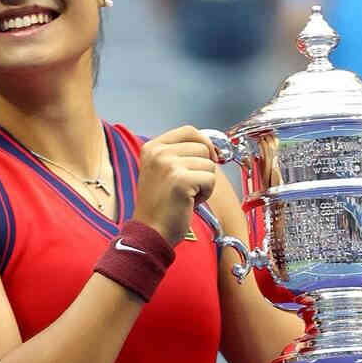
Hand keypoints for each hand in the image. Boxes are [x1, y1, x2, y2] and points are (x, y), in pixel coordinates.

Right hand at [132, 126, 217, 244]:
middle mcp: (158, 152)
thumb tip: (210, 147)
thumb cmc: (159, 206)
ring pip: (209, 164)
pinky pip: (211, 179)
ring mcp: (169, 165)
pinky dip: (206, 194)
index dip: (204, 143)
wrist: (150, 232)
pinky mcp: (181, 180)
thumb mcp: (161, 171)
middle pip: (202, 147)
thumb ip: (179, 155)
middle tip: (187, 186)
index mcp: (152, 147)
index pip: (189, 131)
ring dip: (204, 182)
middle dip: (203, 168)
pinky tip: (189, 202)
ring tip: (186, 195)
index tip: (208, 157)